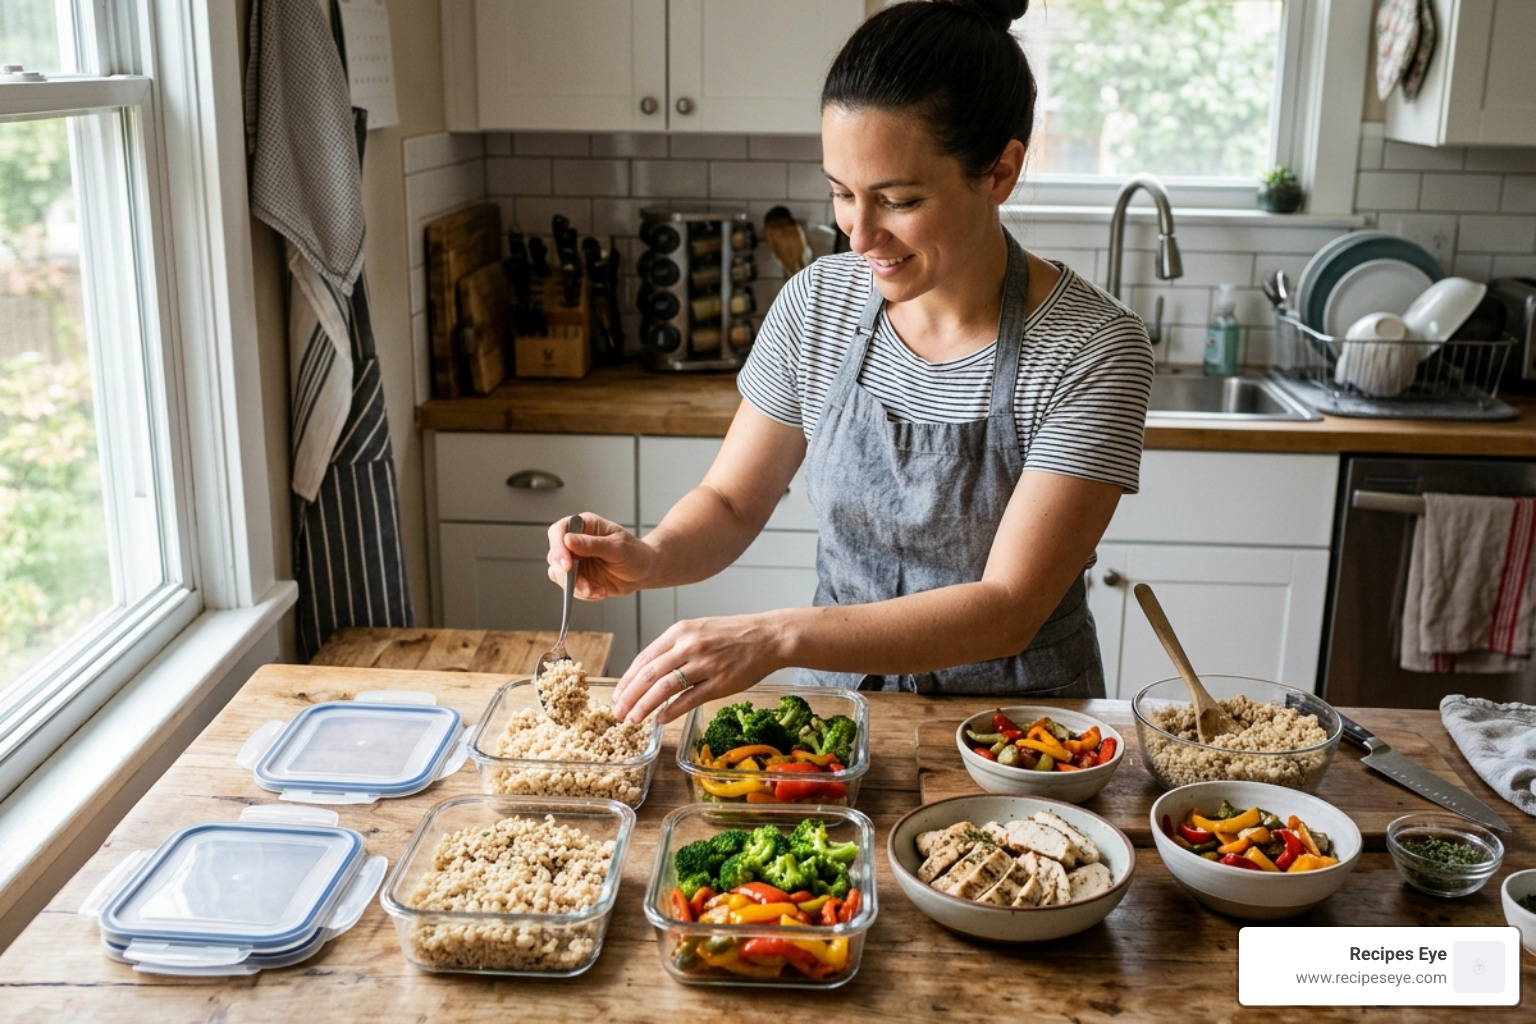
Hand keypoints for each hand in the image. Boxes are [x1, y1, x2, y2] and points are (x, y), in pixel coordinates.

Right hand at [545, 513, 655, 599]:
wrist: (644, 571)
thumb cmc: (635, 553)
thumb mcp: (617, 547)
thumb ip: (592, 544)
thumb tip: (568, 539)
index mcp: (585, 526)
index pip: (559, 531)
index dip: (558, 546)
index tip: (567, 564)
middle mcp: (576, 542)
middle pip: (554, 554)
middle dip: (566, 573)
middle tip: (582, 584)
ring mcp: (575, 560)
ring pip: (558, 573)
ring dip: (575, 586)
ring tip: (595, 590)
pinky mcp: (578, 576)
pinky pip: (569, 587)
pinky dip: (582, 593)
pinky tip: (599, 592)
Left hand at [612, 613, 784, 722]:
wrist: (769, 636)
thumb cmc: (733, 634)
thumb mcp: (698, 629)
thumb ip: (674, 647)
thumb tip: (649, 670)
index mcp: (680, 631)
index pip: (644, 658)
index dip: (627, 680)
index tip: (617, 695)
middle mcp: (689, 646)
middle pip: (649, 674)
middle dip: (629, 696)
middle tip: (617, 712)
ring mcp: (705, 664)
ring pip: (664, 687)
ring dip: (644, 705)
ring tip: (633, 719)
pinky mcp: (720, 682)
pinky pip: (689, 699)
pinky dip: (672, 710)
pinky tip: (660, 719)